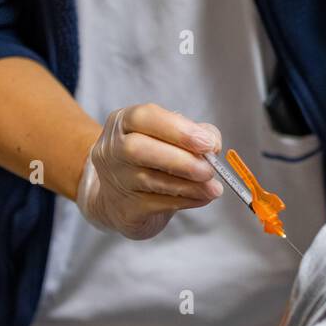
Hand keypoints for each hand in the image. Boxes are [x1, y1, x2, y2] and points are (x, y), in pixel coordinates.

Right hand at [77, 103, 223, 239]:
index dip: (178, 129)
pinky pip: (157, 204)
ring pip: (150, 180)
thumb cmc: (152, 159)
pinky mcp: (125, 208)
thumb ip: (196, 134)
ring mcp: (115, 180)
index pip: (144, 117)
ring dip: (189, 185)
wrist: (120, 199)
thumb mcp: (171, 137)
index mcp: (123, 122)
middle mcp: (112, 149)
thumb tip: (212, 145)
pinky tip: (202, 197)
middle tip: (209, 169)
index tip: (207, 143)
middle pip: (138, 149)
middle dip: (180, 159)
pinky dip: (186, 200)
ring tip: (213, 187)